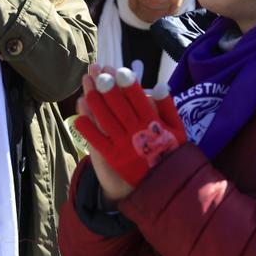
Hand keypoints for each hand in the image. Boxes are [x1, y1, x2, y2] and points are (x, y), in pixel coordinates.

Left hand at [74, 66, 186, 198]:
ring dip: (94, 101)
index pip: (138, 98)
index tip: (118, 70)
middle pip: (118, 105)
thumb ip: (167, 108)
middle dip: (107, 87)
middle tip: (98, 72)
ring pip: (105, 118)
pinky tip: (78, 114)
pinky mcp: (113, 157)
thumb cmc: (170, 153)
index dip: (127, 83)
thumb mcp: (177, 131)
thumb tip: (159, 85)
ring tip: (86, 84)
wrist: (165, 186)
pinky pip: (96, 140)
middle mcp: (137, 132)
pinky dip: (87, 127)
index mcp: (153, 123)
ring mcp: (123, 144)